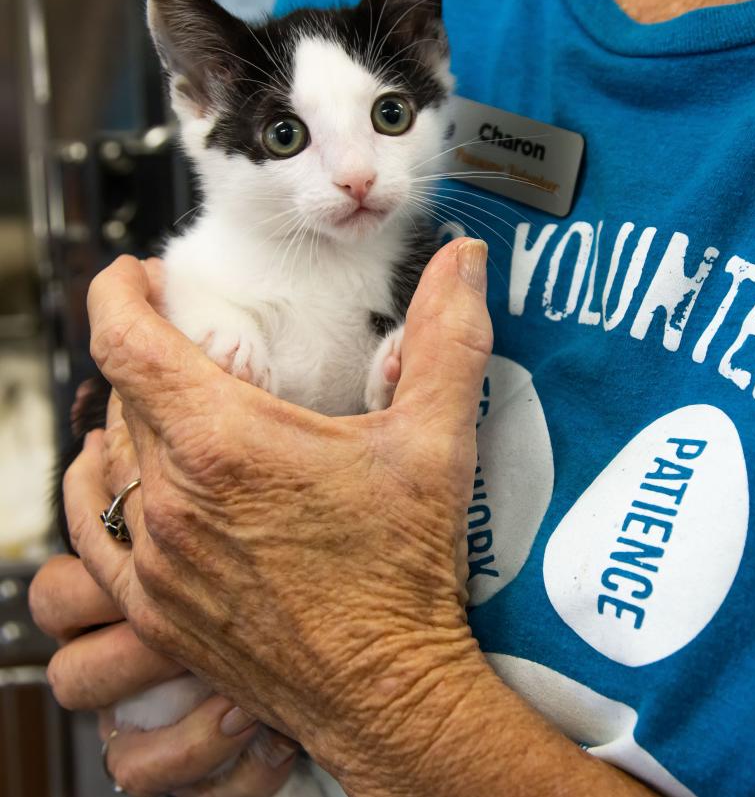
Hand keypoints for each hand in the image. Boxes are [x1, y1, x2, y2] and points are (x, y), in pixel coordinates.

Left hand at [67, 238, 491, 791]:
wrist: (388, 691)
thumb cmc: (407, 569)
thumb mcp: (437, 443)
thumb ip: (447, 338)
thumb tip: (462, 260)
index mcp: (228, 443)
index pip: (127, 341)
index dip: (120, 292)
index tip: (135, 273)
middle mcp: (172, 499)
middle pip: (123, 395)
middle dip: (148, 351)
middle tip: (194, 337)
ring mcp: (155, 560)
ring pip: (106, 459)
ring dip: (131, 419)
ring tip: (175, 403)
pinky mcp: (154, 609)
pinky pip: (94, 531)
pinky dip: (107, 488)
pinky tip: (133, 482)